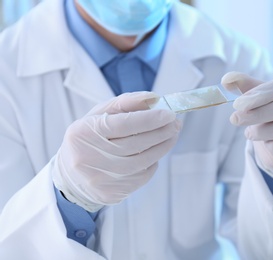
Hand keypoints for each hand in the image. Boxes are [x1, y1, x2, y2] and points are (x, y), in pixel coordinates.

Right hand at [52, 92, 180, 211]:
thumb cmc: (89, 139)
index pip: (122, 124)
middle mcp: (89, 157)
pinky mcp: (112, 193)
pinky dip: (152, 162)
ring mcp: (101, 178)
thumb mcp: (98, 115)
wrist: (72, 177)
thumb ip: (125, 103)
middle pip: (136, 143)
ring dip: (163, 146)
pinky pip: (142, 175)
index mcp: (83, 132)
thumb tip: (154, 98)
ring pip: (143, 161)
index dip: (149, 119)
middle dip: (161, 132)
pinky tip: (154, 152)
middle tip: (176, 123)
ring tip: (172, 135)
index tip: (169, 114)